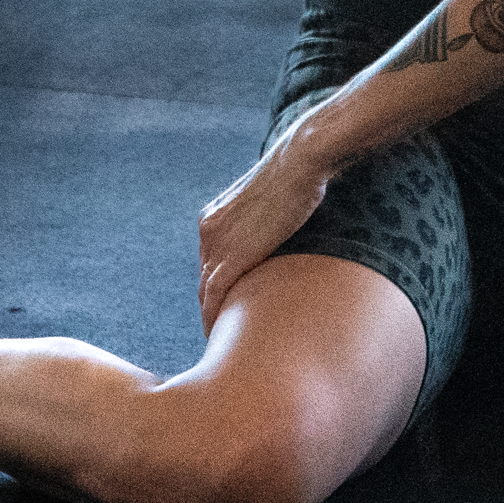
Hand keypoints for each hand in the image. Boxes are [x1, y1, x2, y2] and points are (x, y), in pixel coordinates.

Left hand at [197, 123, 330, 331]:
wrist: (298, 163)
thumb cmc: (297, 177)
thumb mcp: (270, 203)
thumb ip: (265, 224)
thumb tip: (283, 235)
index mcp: (214, 219)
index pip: (210, 264)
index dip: (217, 289)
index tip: (227, 309)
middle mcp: (208, 231)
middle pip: (205, 280)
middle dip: (212, 306)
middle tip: (223, 332)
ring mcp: (216, 243)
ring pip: (206, 291)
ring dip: (211, 317)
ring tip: (223, 340)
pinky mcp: (232, 256)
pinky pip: (215, 296)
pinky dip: (214, 317)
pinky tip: (220, 334)